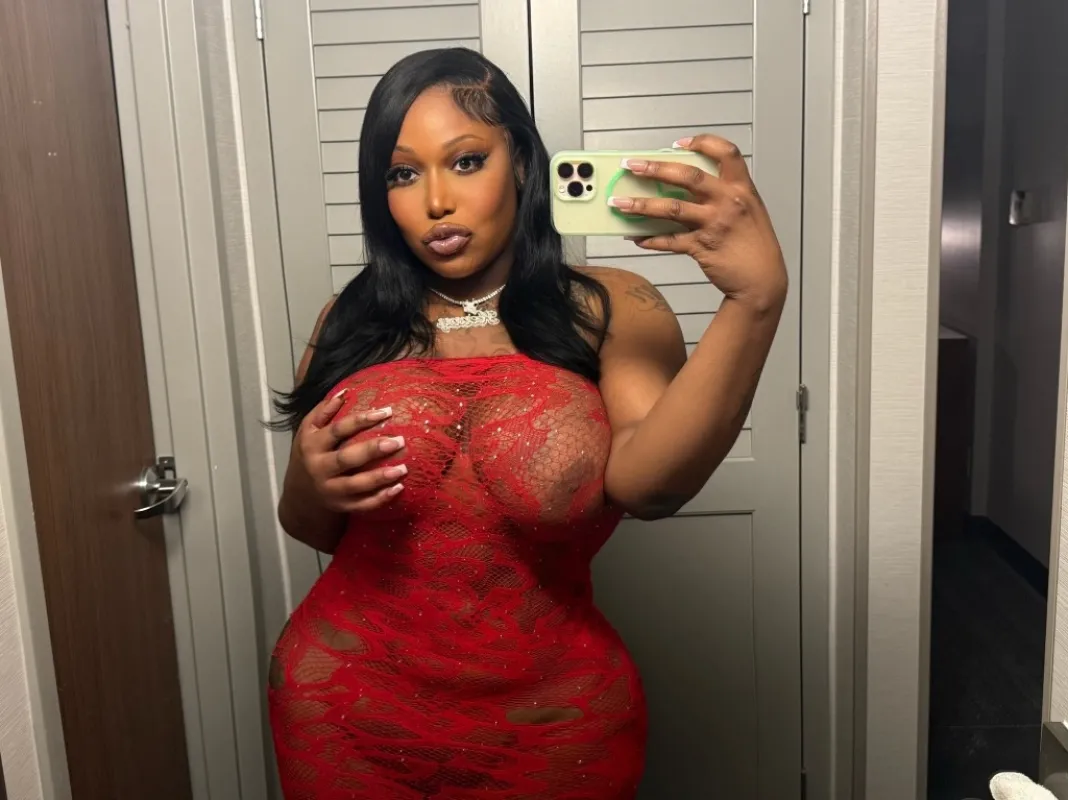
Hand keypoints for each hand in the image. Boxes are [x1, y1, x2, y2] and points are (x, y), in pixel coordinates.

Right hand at [293, 390, 407, 512]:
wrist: (299, 494)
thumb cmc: (310, 454)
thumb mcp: (308, 431)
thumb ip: (323, 411)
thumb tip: (345, 392)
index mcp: (312, 445)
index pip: (338, 430)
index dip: (362, 420)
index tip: (387, 411)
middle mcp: (319, 468)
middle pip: (347, 458)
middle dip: (373, 450)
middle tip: (399, 441)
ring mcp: (330, 490)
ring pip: (356, 485)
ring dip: (380, 477)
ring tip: (403, 468)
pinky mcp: (341, 506)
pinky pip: (362, 505)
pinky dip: (380, 498)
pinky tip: (398, 488)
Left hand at [609, 134, 787, 311]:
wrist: (763, 280)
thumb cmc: (754, 245)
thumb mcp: (748, 210)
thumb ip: (723, 195)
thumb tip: (684, 187)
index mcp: (742, 188)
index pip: (725, 153)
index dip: (702, 142)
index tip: (678, 144)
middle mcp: (728, 201)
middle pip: (688, 176)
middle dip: (656, 169)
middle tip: (632, 166)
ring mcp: (715, 224)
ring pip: (672, 208)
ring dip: (642, 205)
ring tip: (620, 203)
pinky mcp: (702, 247)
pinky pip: (670, 241)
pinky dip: (651, 239)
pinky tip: (636, 237)